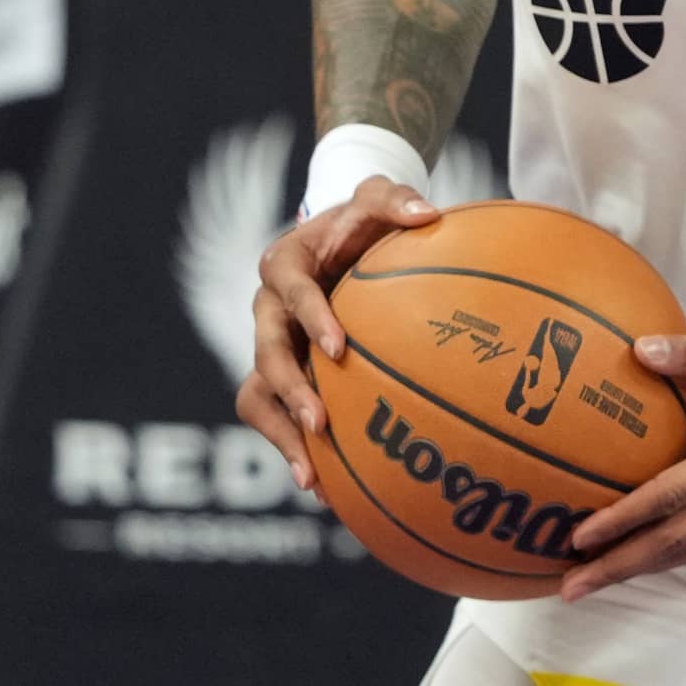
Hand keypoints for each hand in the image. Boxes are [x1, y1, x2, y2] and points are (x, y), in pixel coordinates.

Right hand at [234, 176, 437, 490]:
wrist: (340, 239)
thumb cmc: (361, 221)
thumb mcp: (376, 198)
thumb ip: (396, 200)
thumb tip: (428, 214)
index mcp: (285, 266)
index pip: (292, 293)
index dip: (311, 320)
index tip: (338, 349)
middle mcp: (268, 311)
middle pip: (265, 355)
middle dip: (290, 391)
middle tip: (321, 423)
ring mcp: (268, 347)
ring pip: (257, 397)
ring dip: (281, 436)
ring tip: (313, 477)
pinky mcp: (278, 378)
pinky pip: (274, 418)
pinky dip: (295, 450)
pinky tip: (327, 487)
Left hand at [561, 325, 685, 600]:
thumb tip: (638, 348)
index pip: (671, 495)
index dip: (625, 519)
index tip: (582, 536)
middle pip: (672, 541)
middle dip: (619, 565)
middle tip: (570, 586)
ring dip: (639, 567)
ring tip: (593, 580)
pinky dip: (666, 555)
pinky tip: (640, 555)